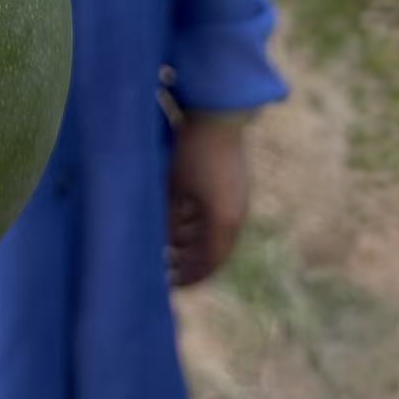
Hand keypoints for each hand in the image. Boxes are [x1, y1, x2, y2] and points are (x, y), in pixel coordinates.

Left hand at [166, 113, 250, 288]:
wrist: (219, 113)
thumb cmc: (193, 152)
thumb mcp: (174, 189)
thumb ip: (168, 220)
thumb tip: (161, 245)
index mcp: (225, 223)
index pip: (209, 265)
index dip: (189, 278)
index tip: (169, 285)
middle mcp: (236, 215)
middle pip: (213, 250)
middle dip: (189, 261)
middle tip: (166, 266)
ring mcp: (237, 198)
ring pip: (214, 231)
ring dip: (193, 240)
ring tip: (168, 244)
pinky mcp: (234, 183)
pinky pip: (216, 214)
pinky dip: (198, 222)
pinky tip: (180, 219)